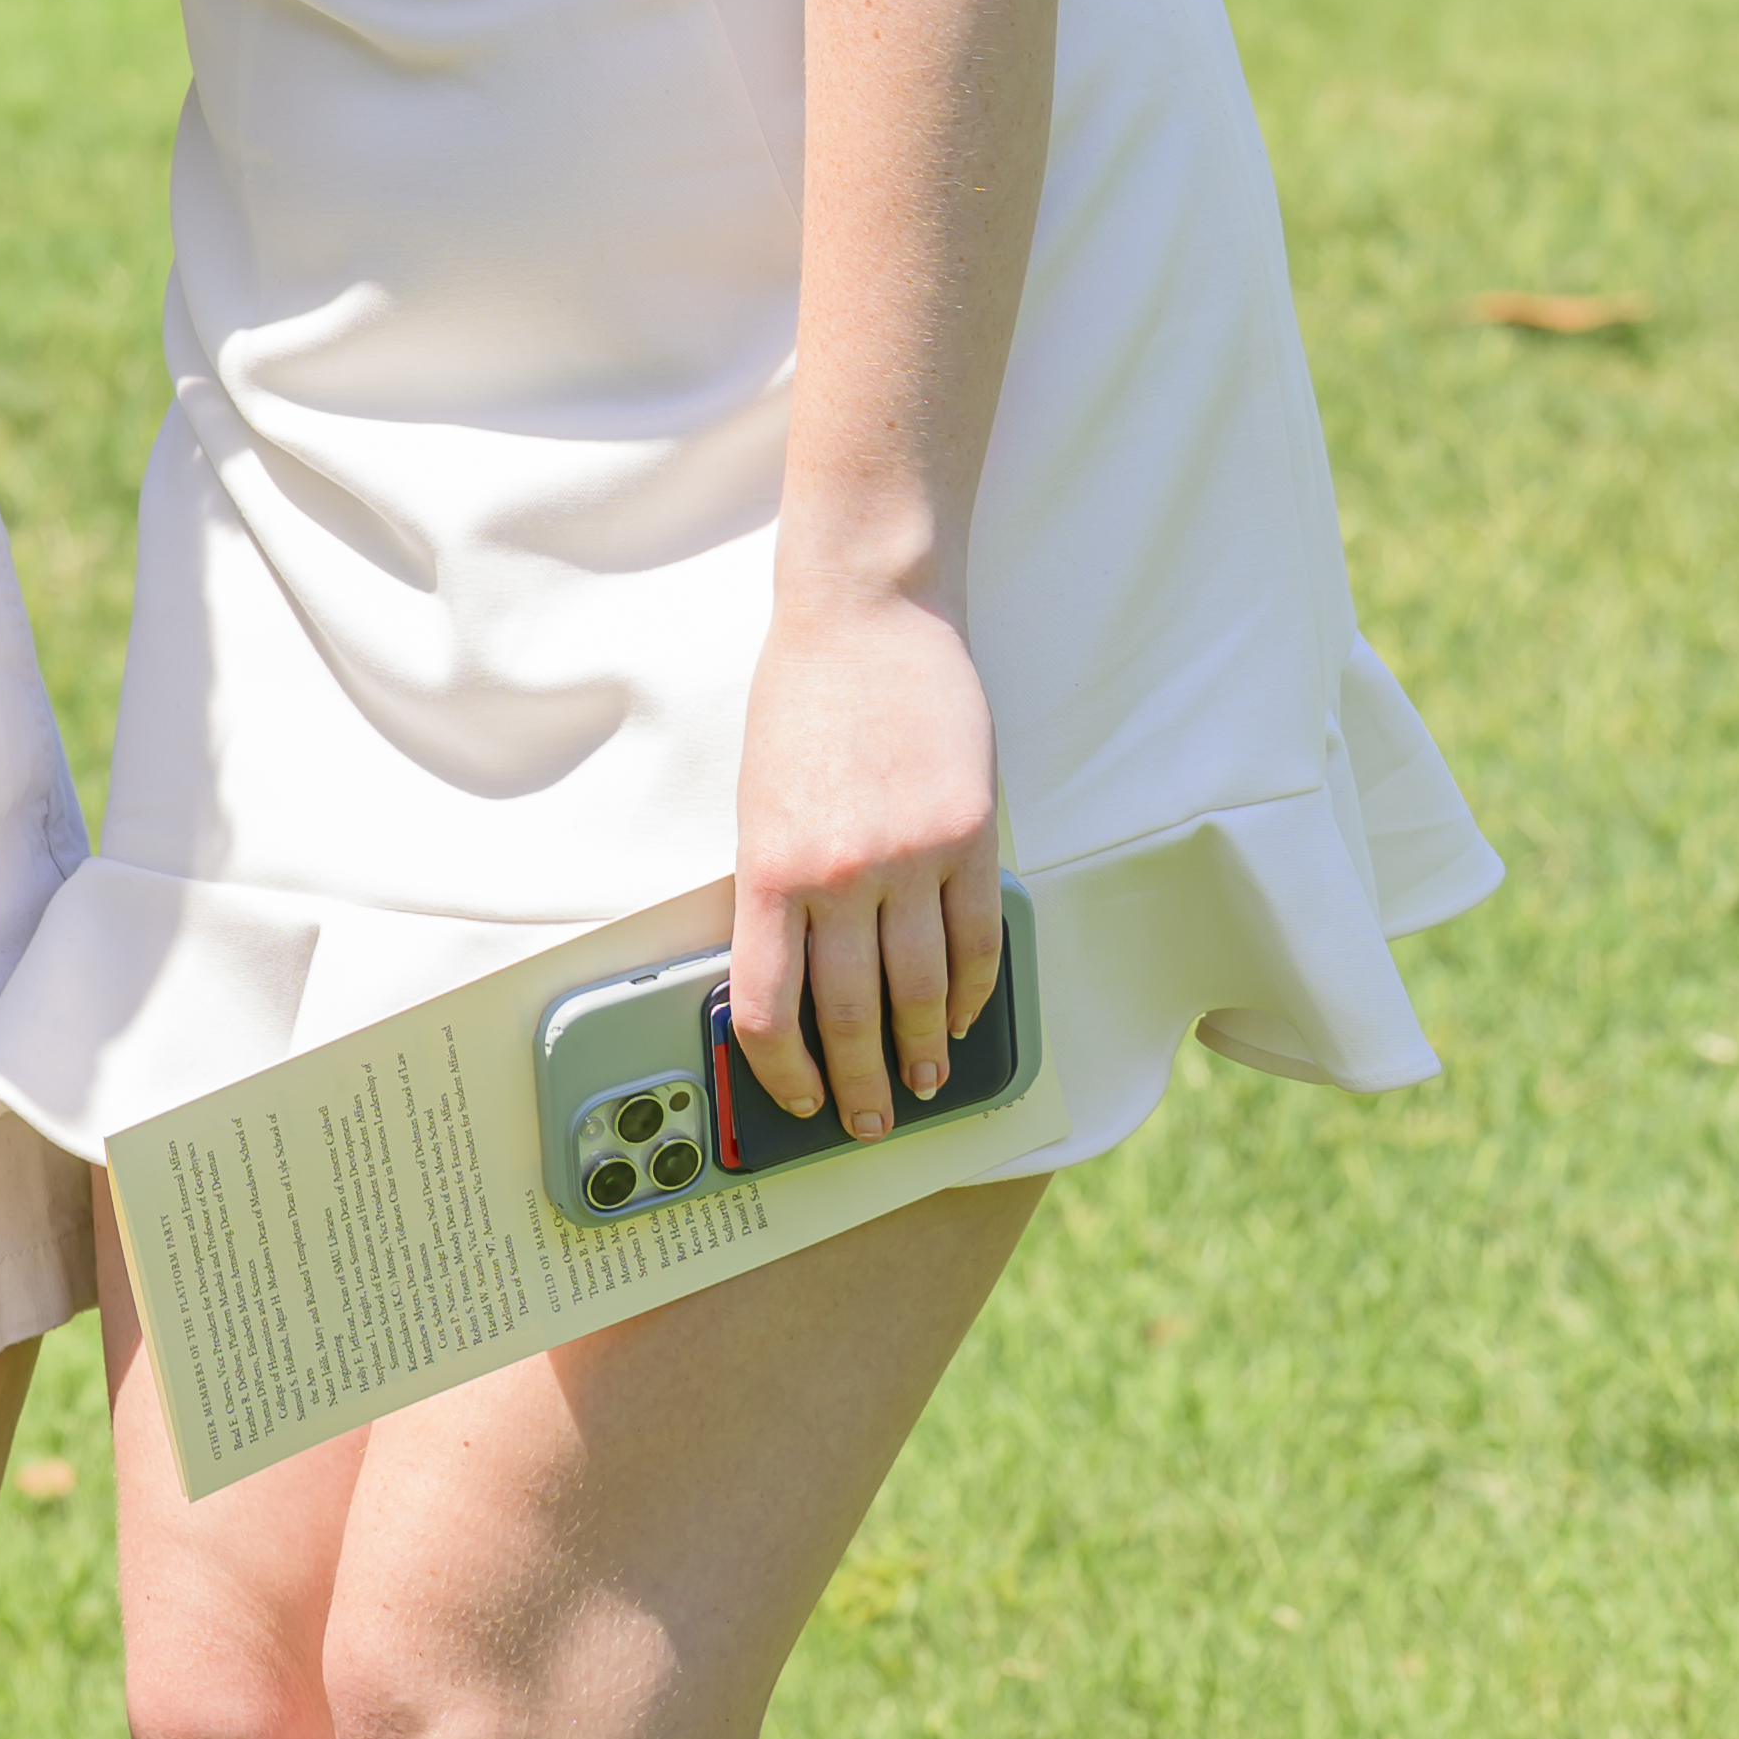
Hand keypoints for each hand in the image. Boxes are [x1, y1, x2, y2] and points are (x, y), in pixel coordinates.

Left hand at [726, 588, 1006, 1138]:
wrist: (865, 617)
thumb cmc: (800, 705)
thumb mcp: (759, 803)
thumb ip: (776, 889)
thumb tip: (792, 978)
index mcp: (768, 870)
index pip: (769, 1007)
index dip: (782, 1071)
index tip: (796, 1100)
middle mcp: (839, 876)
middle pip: (851, 1016)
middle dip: (860, 1084)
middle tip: (870, 1121)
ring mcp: (911, 860)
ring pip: (922, 991)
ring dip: (923, 1051)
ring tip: (925, 1083)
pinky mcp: (971, 840)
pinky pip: (978, 941)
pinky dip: (973, 993)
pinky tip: (962, 1017)